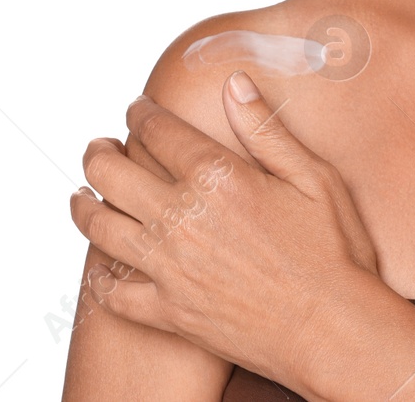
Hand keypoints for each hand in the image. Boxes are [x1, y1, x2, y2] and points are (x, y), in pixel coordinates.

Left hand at [69, 70, 381, 387]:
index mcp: (218, 178)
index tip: (135, 109)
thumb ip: (266, 130)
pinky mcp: (167, 311)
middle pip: (112, 173)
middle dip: (98, 153)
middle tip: (97, 148)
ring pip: (99, 227)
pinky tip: (102, 266)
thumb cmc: (334, 253)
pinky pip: (114, 293)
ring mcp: (169, 268)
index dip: (140, 113)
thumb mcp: (314, 177)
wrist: (333, 330)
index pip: (158, 131)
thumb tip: (234, 84)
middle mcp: (182, 219)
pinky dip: (101, 277)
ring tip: (80, 196)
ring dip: (82, 205)